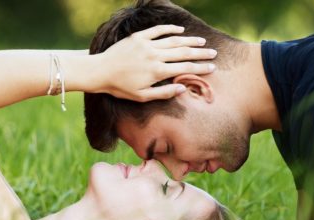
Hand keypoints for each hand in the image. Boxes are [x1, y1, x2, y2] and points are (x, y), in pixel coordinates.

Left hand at [95, 24, 217, 101]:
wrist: (100, 72)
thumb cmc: (121, 88)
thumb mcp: (142, 96)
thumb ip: (164, 92)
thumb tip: (183, 88)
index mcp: (157, 71)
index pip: (185, 68)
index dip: (200, 68)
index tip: (212, 67)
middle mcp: (154, 56)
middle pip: (183, 53)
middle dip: (200, 53)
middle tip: (213, 53)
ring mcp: (146, 44)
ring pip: (173, 40)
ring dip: (189, 41)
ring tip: (201, 42)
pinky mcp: (138, 37)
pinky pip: (158, 30)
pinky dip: (170, 29)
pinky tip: (180, 31)